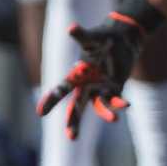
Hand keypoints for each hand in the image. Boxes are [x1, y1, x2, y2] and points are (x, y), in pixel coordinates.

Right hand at [37, 14, 145, 139]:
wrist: (122, 39)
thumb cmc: (103, 38)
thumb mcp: (93, 38)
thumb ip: (82, 36)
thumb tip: (71, 28)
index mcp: (76, 75)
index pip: (61, 90)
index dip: (51, 101)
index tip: (40, 113)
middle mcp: (87, 85)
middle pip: (77, 107)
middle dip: (74, 122)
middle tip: (71, 137)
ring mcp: (101, 88)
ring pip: (99, 106)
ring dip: (105, 113)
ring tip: (114, 120)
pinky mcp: (116, 88)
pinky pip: (115, 99)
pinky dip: (119, 102)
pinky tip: (126, 104)